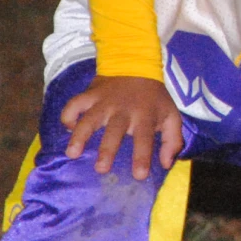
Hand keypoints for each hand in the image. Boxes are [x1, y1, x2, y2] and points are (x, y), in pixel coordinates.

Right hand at [60, 75, 184, 178]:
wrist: (136, 64)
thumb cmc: (154, 98)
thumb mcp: (171, 115)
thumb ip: (172, 141)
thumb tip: (166, 164)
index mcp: (144, 116)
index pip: (144, 138)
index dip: (142, 157)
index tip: (139, 175)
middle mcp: (123, 109)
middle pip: (114, 131)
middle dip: (107, 150)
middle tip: (101, 169)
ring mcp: (103, 101)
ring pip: (89, 118)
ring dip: (79, 136)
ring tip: (72, 154)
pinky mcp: (89, 94)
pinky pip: (73, 104)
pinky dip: (68, 116)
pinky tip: (69, 130)